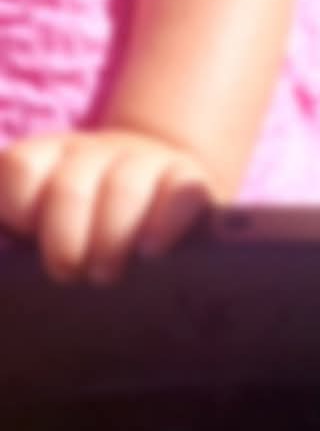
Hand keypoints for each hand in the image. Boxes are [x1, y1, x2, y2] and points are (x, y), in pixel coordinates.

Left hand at [0, 129, 211, 282]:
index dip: (17, 205)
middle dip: (64, 235)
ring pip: (123, 188)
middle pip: (71, 185)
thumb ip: (18, 224)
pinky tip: (151, 251)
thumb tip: (5, 231)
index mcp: (52, 157)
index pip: (21, 168)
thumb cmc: (97, 224)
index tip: (25, 236)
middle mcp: (96, 153)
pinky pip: (179, 192)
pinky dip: (164, 221)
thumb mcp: (50, 218)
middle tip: (66, 274)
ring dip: (110, 236)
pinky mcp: (190, 180)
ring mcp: (146, 162)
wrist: (166, 191)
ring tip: (104, 277)